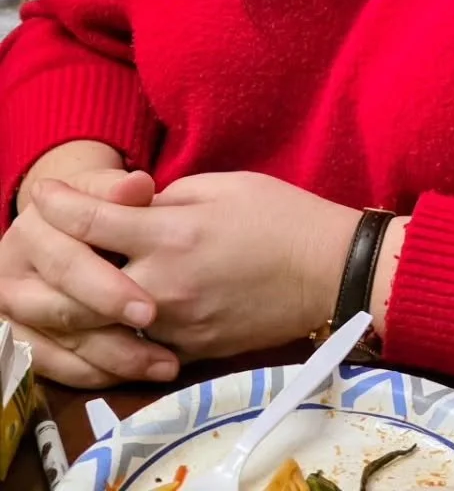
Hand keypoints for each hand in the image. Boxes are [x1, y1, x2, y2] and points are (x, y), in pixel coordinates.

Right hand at [0, 165, 179, 387]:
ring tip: (164, 367)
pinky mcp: (15, 341)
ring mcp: (9, 313)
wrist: (61, 223)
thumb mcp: (104, 189)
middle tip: (162, 354)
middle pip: (62, 312)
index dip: (109, 290)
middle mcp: (11, 275)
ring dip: (112, 362)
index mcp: (33, 232)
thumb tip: (138, 186)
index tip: (151, 311)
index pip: (70, 266)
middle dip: (113, 333)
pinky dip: (93, 375)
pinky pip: (52, 368)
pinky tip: (134, 374)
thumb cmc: (95, 203)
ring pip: (58, 347)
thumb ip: (119, 191)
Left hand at [28, 171, 358, 361]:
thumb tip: (129, 207)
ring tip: (79, 279)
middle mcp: (164, 284)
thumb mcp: (226, 186)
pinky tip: (123, 308)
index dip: (58, 204)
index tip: (42, 193)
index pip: (92, 222)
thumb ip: (168, 197)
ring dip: (81, 302)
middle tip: (47, 245)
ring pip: (99, 325)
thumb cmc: (284, 217)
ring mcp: (175, 324)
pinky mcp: (190, 350)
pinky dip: (120, 328)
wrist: (330, 270)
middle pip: (76, 288)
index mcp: (174, 233)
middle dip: (53, 265)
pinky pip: (136, 345)